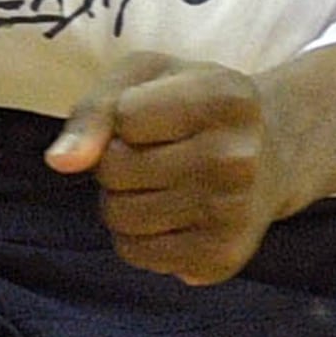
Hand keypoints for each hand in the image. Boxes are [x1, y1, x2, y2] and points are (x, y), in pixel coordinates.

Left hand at [45, 55, 288, 286]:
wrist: (275, 152)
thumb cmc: (196, 104)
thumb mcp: (148, 77)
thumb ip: (96, 108)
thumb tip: (60, 162)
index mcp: (225, 99)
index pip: (123, 116)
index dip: (126, 116)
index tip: (160, 114)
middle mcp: (238, 159)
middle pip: (114, 171)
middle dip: (117, 160)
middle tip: (158, 151)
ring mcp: (234, 215)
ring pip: (118, 217)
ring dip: (122, 199)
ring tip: (162, 181)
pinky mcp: (222, 259)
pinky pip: (136, 254)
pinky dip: (138, 235)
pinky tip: (173, 213)